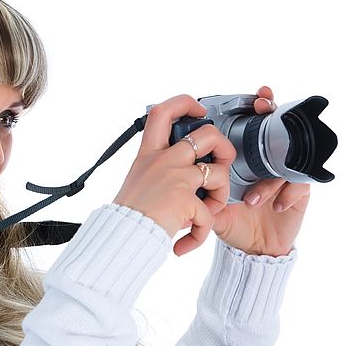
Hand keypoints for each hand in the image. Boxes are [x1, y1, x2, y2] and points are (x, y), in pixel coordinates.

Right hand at [112, 93, 236, 256]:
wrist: (122, 236)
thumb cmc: (129, 213)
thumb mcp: (138, 177)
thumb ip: (158, 167)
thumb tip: (182, 168)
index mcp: (149, 153)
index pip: (163, 112)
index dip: (185, 103)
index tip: (199, 111)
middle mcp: (164, 161)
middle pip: (207, 134)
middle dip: (224, 147)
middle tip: (221, 164)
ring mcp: (177, 179)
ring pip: (219, 174)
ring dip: (221, 196)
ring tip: (207, 212)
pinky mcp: (186, 200)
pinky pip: (209, 214)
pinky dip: (201, 232)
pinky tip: (186, 242)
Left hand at [209, 86, 309, 256]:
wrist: (252, 250)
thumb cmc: (232, 222)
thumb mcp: (209, 204)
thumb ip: (196, 188)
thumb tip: (176, 172)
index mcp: (245, 161)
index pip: (254, 127)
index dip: (258, 110)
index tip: (255, 98)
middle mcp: (266, 164)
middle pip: (278, 130)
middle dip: (272, 115)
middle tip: (264, 107)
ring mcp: (283, 177)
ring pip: (285, 161)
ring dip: (269, 178)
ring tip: (252, 197)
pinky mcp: (298, 194)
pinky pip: (298, 185)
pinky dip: (284, 194)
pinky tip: (274, 206)